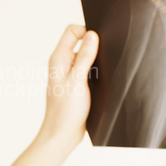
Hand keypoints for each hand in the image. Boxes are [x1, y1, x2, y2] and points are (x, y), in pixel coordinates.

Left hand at [37, 25, 98, 155]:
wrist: (62, 134)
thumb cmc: (65, 111)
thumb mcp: (78, 81)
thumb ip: (85, 57)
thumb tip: (92, 35)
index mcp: (59, 59)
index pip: (71, 31)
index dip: (86, 30)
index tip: (101, 39)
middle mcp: (63, 64)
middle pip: (80, 41)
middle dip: (94, 43)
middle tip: (106, 54)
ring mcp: (70, 73)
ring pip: (86, 56)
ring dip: (97, 59)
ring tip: (104, 70)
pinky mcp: (77, 83)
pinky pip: (89, 69)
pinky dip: (97, 70)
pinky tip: (104, 79)